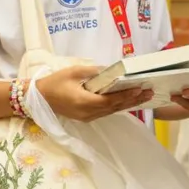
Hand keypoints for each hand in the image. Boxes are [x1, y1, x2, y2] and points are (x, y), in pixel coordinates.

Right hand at [35, 66, 152, 120]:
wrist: (38, 98)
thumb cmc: (55, 82)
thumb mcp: (74, 72)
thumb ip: (94, 71)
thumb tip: (112, 70)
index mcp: (84, 102)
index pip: (110, 100)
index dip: (126, 96)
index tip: (139, 90)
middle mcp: (88, 113)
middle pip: (114, 108)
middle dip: (133, 100)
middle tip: (149, 93)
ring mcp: (87, 117)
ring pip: (111, 111)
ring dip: (128, 104)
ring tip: (144, 97)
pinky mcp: (86, 117)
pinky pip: (105, 112)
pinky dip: (118, 106)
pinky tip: (128, 101)